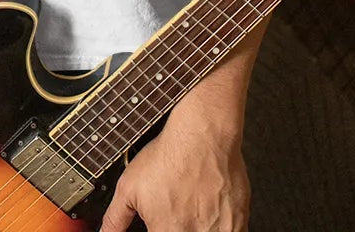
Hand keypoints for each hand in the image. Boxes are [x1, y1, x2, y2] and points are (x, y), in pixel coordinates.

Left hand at [99, 106, 249, 231]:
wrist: (204, 134)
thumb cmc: (171, 156)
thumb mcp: (129, 187)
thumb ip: (115, 219)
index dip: (157, 229)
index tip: (160, 223)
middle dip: (177, 226)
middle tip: (176, 213)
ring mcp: (220, 231)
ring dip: (198, 227)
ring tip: (193, 210)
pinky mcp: (238, 221)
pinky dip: (219, 228)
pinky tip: (209, 214)